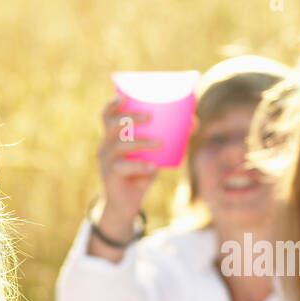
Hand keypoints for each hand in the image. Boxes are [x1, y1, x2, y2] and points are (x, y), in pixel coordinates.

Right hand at [95, 97, 158, 235]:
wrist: (125, 203)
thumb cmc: (141, 172)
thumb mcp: (155, 154)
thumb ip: (171, 138)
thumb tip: (194, 121)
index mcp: (113, 136)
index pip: (107, 116)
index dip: (112, 105)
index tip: (124, 97)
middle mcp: (105, 145)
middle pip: (112, 125)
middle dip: (130, 118)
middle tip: (150, 116)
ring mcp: (106, 161)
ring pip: (119, 145)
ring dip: (140, 142)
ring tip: (159, 143)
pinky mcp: (110, 176)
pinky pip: (124, 168)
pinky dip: (140, 167)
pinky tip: (153, 168)